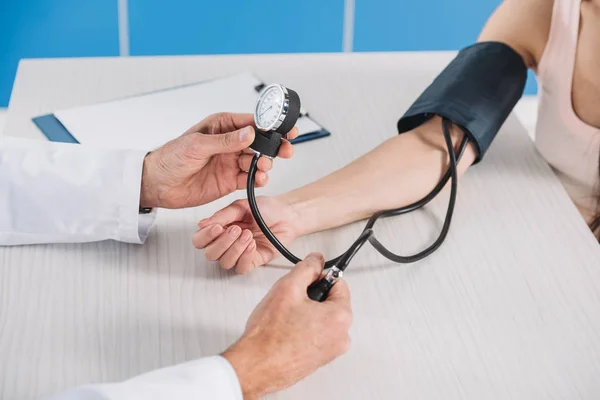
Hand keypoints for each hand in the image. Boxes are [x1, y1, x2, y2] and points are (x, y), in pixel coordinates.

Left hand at [139, 113, 298, 208]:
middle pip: (260, 142)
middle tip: (285, 150)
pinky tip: (260, 179)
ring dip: (265, 164)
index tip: (285, 129)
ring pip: (257, 161)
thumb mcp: (197, 145)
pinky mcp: (230, 180)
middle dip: (275, 146)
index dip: (270, 126)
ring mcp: (231, 161)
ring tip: (263, 168)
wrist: (158, 184)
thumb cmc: (171, 158)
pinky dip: (258, 179)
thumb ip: (225, 141)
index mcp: (222, 126)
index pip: (252, 122)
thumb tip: (249, 134)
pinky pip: (250, 178)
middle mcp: (229, 143)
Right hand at [193, 196, 301, 273]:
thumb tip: (202, 224)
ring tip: (248, 235)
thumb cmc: (265, 209)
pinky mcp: (253, 261)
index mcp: (220, 229)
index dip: (205, 237)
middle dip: (222, 243)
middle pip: (210, 255)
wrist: (286, 215)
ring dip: (235, 249)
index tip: (217, 228)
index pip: (200, 240)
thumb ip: (222, 216)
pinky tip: (252, 245)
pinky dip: (245, 257)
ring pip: (225, 263)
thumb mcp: (241, 206)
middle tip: (236, 229)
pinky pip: (241, 268)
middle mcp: (226, 243)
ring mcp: (239, 254)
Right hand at [222, 253, 351, 398]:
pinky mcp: (318, 361)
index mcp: (341, 317)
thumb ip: (306, 268)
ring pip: (322, 319)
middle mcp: (341, 337)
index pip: (338, 283)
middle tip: (290, 302)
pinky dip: (302, 331)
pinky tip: (285, 332)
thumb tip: (316, 259)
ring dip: (306, 314)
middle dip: (311, 298)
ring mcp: (331, 352)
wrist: (255, 366)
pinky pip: (315, 336)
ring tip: (285, 319)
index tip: (303, 281)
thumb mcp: (288, 286)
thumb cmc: (270, 335)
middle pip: (331, 302)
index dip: (317, 277)